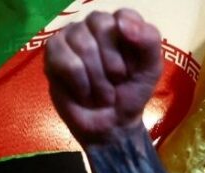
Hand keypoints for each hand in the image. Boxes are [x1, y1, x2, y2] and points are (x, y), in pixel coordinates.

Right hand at [45, 9, 162, 145]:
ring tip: (102, 93)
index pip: (123, 16)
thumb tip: (120, 22)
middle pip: (101, 25)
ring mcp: (71, 36)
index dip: (129, 46)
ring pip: (83, 44)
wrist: (113, 124)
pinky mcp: (53, 54)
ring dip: (97, 79)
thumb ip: (148, 39)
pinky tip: (84, 93)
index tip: (132, 68)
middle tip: (116, 82)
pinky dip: (80, 83)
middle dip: (112, 64)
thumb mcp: (151, 68)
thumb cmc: (131, 92)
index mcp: (120, 22)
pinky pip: (65, 60)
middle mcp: (94, 24)